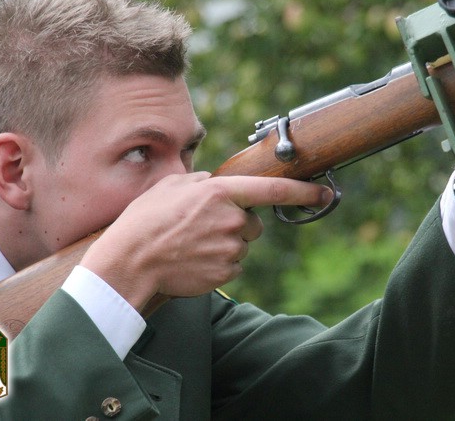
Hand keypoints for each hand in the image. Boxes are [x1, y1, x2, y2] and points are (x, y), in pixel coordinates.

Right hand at [80, 172, 330, 311]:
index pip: (273, 191)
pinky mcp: (226, 272)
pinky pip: (232, 265)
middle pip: (252, 224)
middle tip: (203, 227)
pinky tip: (193, 260)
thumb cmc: (145, 221)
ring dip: (224, 244)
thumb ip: (201, 181)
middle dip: (236, 224)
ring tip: (191, 244)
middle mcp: (231, 221)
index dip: (303, 192)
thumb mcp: (170, 186)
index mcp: (220, 193)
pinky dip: (218, 263)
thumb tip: (216, 183)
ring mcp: (230, 249)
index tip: (324, 193)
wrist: (129, 263)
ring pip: (241, 245)